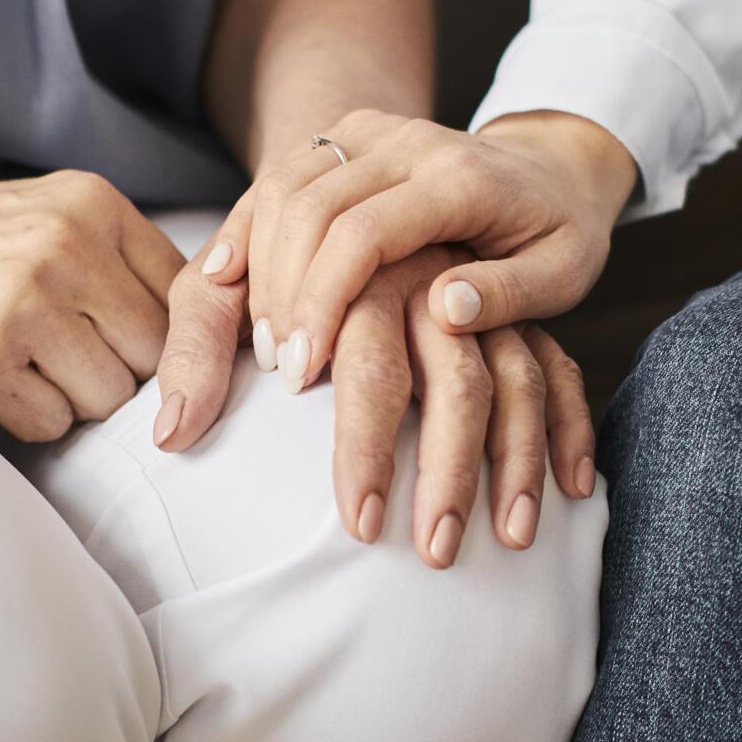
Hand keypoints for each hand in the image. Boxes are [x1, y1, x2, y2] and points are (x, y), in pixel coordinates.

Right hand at [0, 170, 185, 439]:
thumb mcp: (37, 218)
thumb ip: (115, 261)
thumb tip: (204, 344)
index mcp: (91, 203)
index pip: (185, 294)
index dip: (166, 336)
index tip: (131, 349)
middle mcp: (67, 246)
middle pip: (157, 354)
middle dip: (117, 370)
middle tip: (54, 354)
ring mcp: (26, 303)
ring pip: (108, 398)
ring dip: (68, 398)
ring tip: (12, 359)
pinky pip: (52, 425)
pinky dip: (22, 418)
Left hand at [153, 239, 597, 566]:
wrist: (348, 190)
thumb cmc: (268, 261)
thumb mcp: (221, 288)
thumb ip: (197, 349)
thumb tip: (172, 433)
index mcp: (359, 273)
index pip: (367, 361)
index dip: (363, 442)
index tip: (352, 519)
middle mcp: (429, 281)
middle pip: (453, 379)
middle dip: (443, 469)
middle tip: (428, 550)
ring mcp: (481, 303)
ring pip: (514, 381)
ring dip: (514, 464)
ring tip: (505, 542)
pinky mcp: (519, 319)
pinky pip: (560, 374)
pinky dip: (570, 432)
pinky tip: (569, 495)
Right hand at [174, 109, 637, 401]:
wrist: (556, 166)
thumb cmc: (560, 232)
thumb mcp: (561, 274)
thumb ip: (506, 294)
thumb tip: (443, 310)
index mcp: (460, 178)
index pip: (366, 231)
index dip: (324, 300)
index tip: (304, 370)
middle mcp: (409, 142)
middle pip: (312, 207)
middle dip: (284, 292)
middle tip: (281, 369)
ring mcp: (374, 130)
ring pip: (285, 185)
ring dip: (263, 265)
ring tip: (266, 342)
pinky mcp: (350, 134)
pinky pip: (284, 173)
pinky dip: (251, 226)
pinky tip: (228, 277)